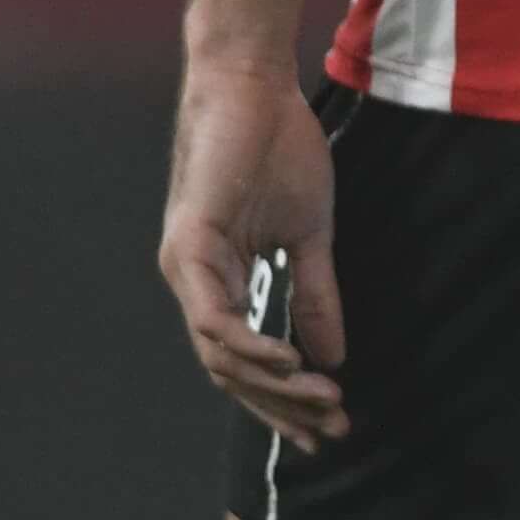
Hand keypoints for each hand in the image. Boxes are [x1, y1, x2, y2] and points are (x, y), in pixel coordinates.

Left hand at [160, 56, 346, 447]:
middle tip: (331, 430)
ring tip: (321, 397)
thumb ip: (314, 293)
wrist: (253, 89)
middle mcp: (193, 283)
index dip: (285, 399)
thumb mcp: (309, 234)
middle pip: (229, 372)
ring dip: (271, 384)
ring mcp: (186, 268)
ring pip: (218, 354)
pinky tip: (287, 362)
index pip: (245, 361)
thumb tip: (333, 356)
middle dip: (282, 406)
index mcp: (217, 281)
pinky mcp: (189, 244)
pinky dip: (248, 344)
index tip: (330, 424)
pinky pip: (214, 315)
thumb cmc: (279, 150)